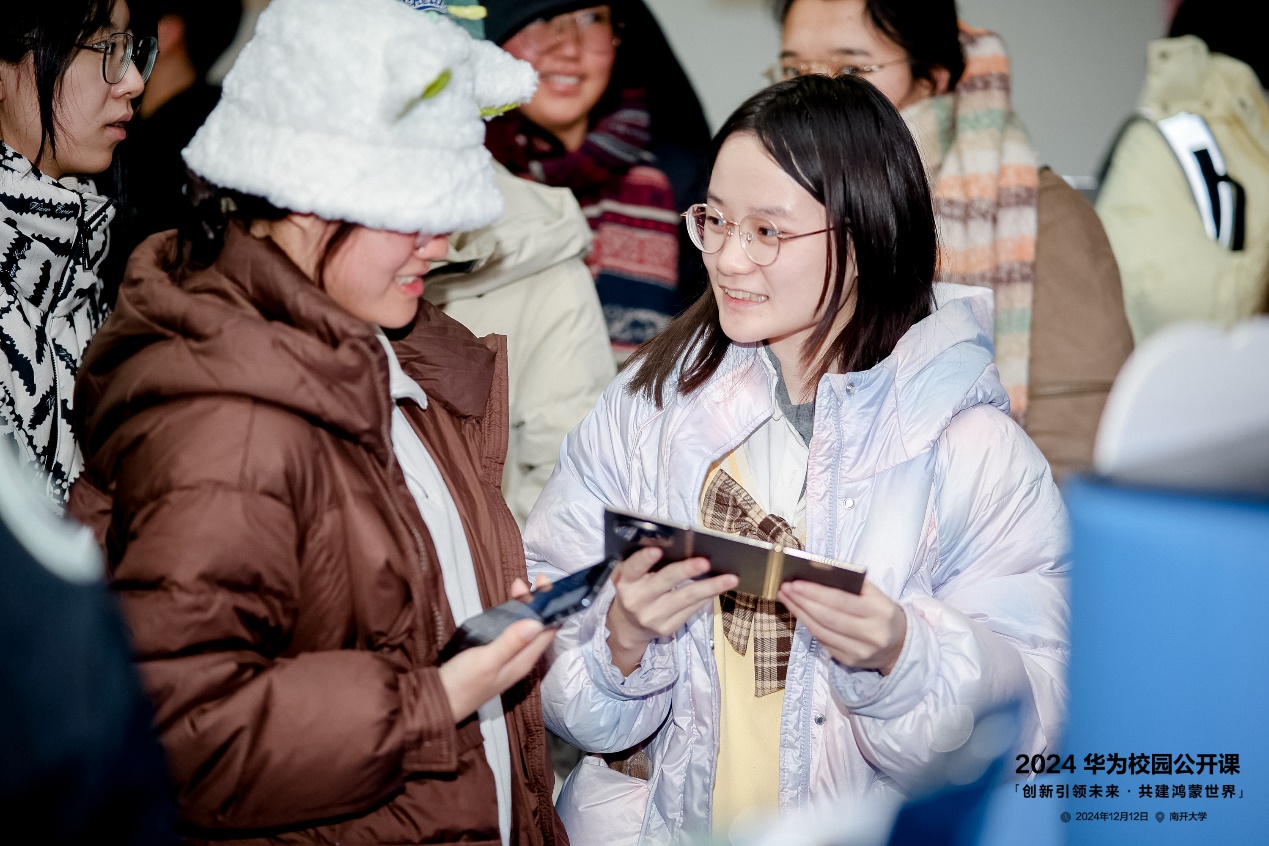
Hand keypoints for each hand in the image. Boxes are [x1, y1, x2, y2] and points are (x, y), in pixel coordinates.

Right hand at [437, 583, 555, 722]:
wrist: (437, 703)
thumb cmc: (462, 683)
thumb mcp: (486, 660)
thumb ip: (510, 642)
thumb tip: (536, 622)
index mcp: (523, 661)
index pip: (547, 630)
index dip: (550, 606)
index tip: (544, 583)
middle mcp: (519, 659)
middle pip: (536, 627)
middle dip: (535, 603)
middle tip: (524, 581)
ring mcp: (507, 659)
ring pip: (523, 629)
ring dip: (523, 608)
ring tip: (516, 587)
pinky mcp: (494, 657)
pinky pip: (509, 633)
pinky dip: (510, 617)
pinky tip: (503, 608)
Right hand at [606, 547, 738, 675]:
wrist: (629, 626)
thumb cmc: (635, 589)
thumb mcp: (631, 576)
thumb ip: (646, 563)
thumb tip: (679, 545)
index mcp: (625, 582)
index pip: (633, 568)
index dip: (644, 559)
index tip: (657, 550)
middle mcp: (637, 601)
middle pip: (665, 582)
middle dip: (686, 570)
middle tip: (705, 561)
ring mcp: (653, 617)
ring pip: (686, 598)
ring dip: (710, 587)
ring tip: (730, 578)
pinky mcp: (668, 627)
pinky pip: (692, 609)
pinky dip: (707, 596)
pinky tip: (720, 588)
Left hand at [778, 579, 905, 674]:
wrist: (899, 645)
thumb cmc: (881, 612)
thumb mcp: (875, 595)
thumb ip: (852, 584)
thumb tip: (818, 572)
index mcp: (880, 611)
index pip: (842, 601)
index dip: (816, 593)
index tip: (796, 583)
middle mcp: (872, 634)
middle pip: (828, 617)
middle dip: (803, 602)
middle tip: (785, 588)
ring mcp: (860, 651)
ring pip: (822, 632)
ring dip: (800, 613)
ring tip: (786, 598)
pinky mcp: (849, 661)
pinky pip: (823, 641)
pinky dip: (808, 625)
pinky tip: (798, 613)